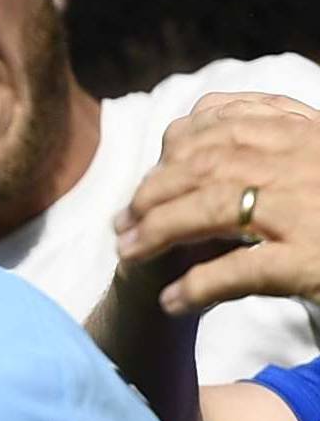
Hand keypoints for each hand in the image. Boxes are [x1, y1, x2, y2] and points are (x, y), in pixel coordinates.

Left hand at [113, 91, 319, 313]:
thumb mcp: (315, 152)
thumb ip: (277, 133)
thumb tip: (208, 120)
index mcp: (301, 134)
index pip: (215, 130)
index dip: (171, 156)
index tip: (146, 181)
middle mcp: (298, 163)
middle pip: (202, 168)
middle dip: (152, 195)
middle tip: (120, 225)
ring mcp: (303, 209)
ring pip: (210, 210)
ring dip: (159, 233)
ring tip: (127, 257)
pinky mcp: (309, 259)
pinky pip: (239, 270)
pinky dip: (197, 285)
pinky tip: (171, 301)